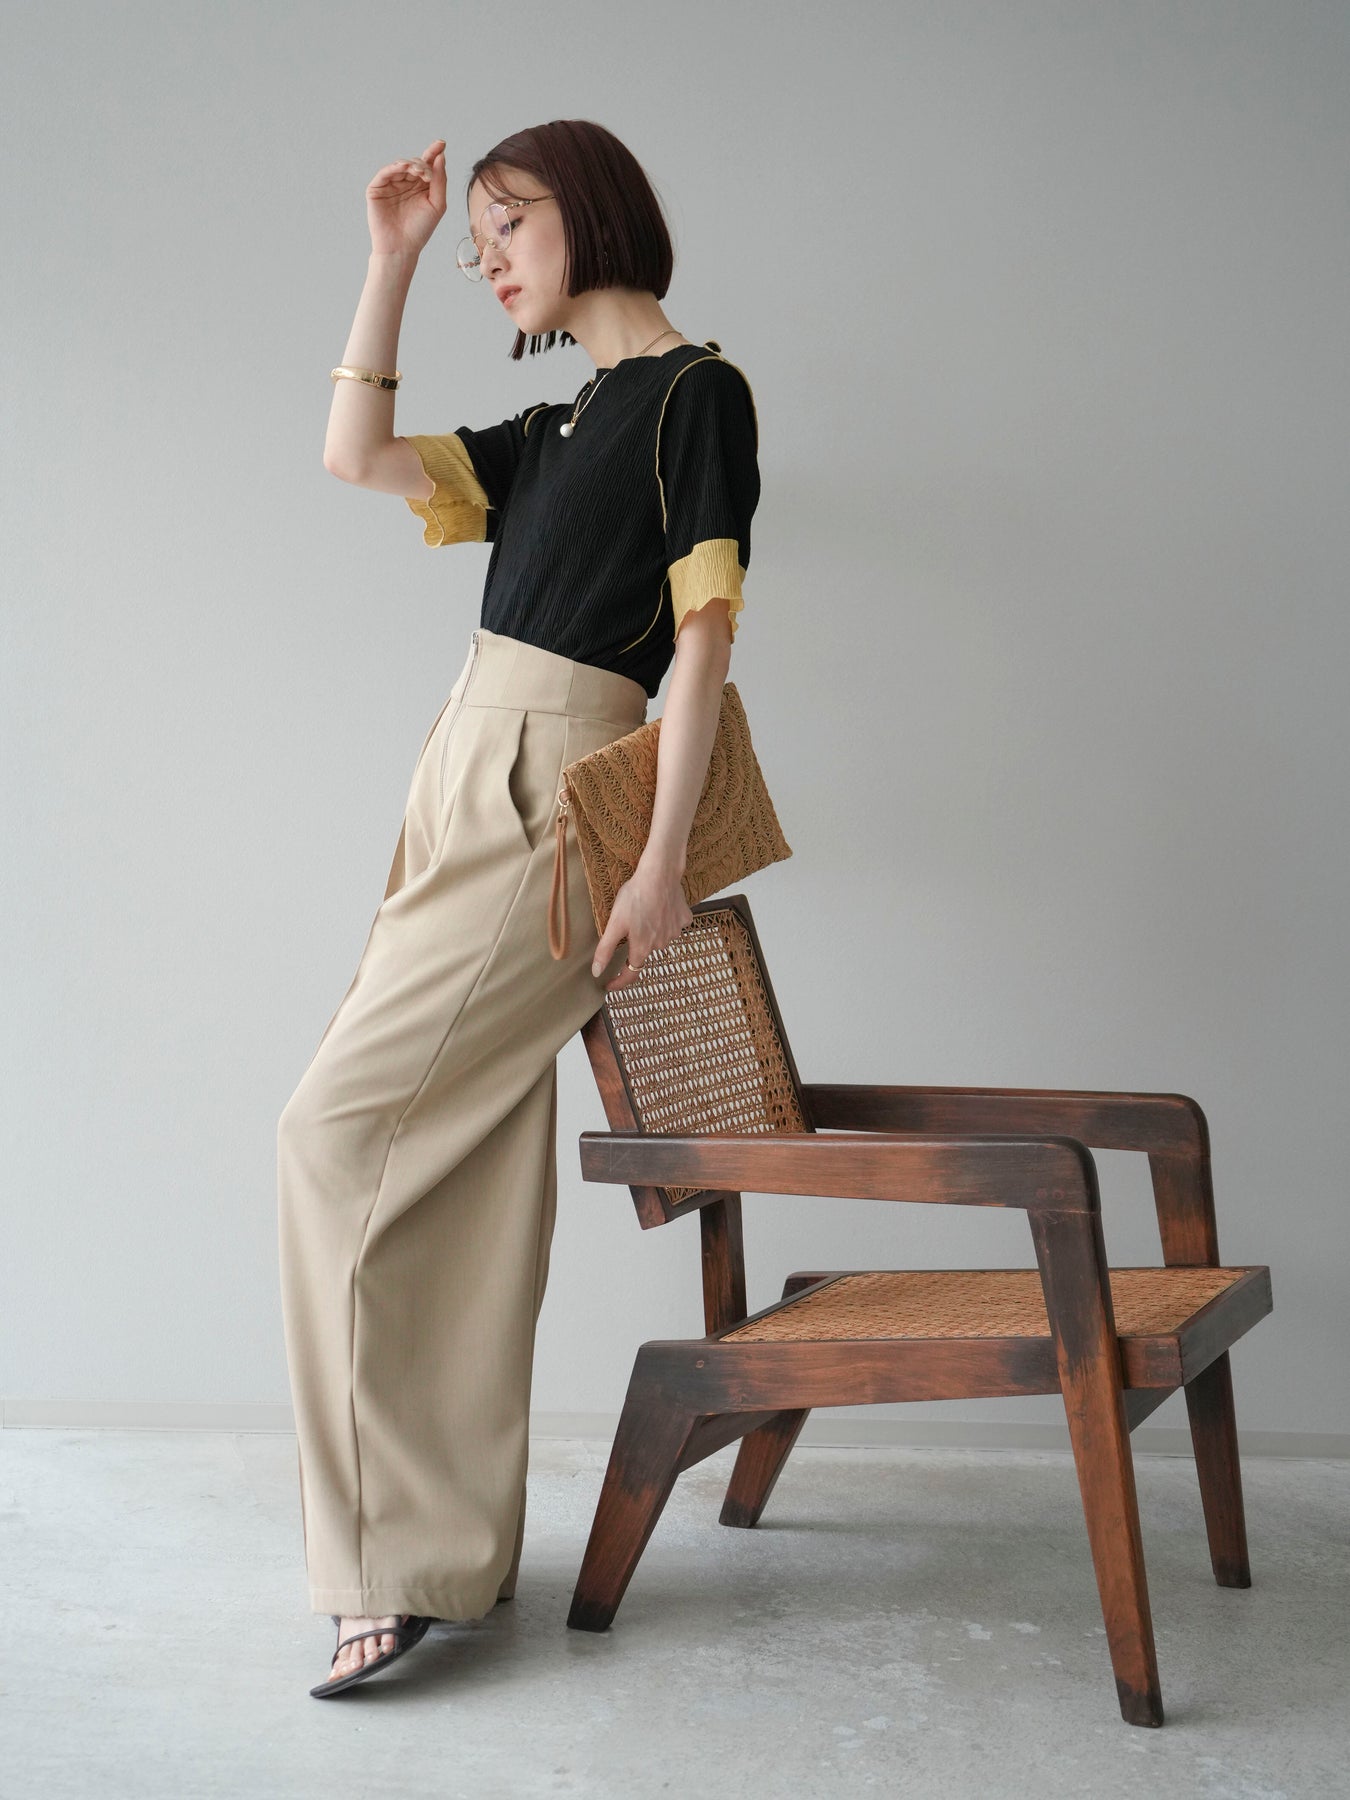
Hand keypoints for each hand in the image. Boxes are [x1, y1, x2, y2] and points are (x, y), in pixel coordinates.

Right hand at [367, 139, 446, 257]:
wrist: (402, 248)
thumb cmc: (420, 230)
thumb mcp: (437, 204)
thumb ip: (440, 181)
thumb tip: (441, 156)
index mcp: (420, 186)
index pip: (427, 165)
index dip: (433, 152)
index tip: (441, 143)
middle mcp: (405, 183)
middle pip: (415, 163)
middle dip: (423, 163)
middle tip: (428, 173)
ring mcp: (390, 185)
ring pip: (400, 165)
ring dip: (411, 165)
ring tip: (421, 173)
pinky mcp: (376, 189)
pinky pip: (385, 172)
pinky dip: (395, 167)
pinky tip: (405, 168)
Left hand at [591, 861, 692, 994]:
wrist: (660, 874)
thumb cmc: (635, 896)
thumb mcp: (614, 923)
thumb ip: (605, 950)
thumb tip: (597, 972)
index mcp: (642, 948)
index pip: (631, 974)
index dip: (619, 982)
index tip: (609, 984)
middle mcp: (661, 945)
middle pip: (644, 952)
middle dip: (635, 944)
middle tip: (628, 924)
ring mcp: (675, 932)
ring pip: (659, 938)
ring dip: (651, 931)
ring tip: (644, 912)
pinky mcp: (684, 919)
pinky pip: (672, 925)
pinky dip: (666, 920)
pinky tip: (660, 907)